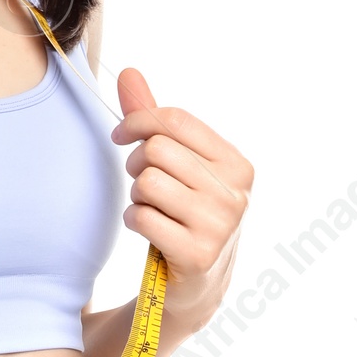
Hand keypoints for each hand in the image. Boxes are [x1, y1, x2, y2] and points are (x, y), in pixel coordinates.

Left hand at [111, 68, 252, 328]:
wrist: (195, 283)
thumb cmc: (184, 214)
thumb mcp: (178, 166)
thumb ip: (154, 121)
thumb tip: (128, 73)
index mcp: (236, 163)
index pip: (175, 120)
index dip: (137, 121)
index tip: (121, 136)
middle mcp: (235, 191)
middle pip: (157, 150)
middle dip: (136, 165)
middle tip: (142, 184)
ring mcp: (220, 224)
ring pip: (147, 182)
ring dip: (136, 196)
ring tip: (151, 208)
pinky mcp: (199, 253)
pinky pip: (143, 216)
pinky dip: (134, 220)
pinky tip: (148, 230)